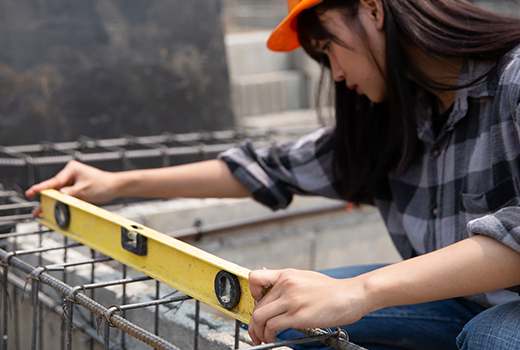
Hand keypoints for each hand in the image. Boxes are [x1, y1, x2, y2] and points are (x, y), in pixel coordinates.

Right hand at [25, 160, 118, 212]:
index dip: (42, 188)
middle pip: (54, 188)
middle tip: (36, 208)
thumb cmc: (102, 184)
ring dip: (52, 202)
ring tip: (40, 212)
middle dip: (45, 198)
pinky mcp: (75, 189)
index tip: (31, 192)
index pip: (54, 181)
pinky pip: (65, 197)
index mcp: (71, 169)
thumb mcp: (84, 190)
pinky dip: (60, 203)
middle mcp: (70, 174)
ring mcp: (72, 182)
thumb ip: (70, 193)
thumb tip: (58, 197)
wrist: (114, 186)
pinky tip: (52, 209)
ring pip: (58, 193)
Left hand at [248, 268, 368, 344]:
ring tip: (262, 339)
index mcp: (287, 275)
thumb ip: (290, 285)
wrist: (351, 294)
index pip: (255, 278)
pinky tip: (273, 340)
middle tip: (256, 332)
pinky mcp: (298, 316)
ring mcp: (291, 300)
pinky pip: (272, 327)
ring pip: (259, 317)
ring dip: (257, 333)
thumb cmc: (333, 290)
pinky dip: (268, 336)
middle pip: (257, 306)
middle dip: (253, 323)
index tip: (257, 304)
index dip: (252, 293)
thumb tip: (279, 295)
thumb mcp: (306, 278)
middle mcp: (286, 285)